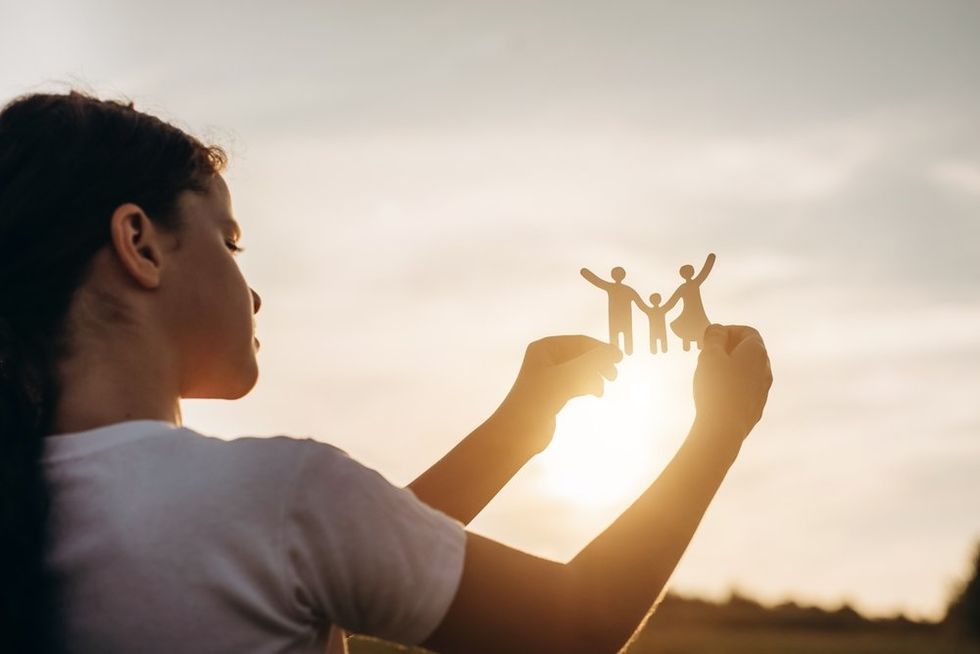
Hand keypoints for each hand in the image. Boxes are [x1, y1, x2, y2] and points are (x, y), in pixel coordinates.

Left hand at [499, 335, 622, 453]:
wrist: (519, 431)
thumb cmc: (540, 398)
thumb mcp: (568, 376)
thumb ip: (591, 362)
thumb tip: (612, 351)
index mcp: (545, 347)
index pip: (579, 342)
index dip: (600, 348)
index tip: (620, 358)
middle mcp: (546, 358)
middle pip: (580, 355)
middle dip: (598, 364)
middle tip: (613, 376)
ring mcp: (548, 375)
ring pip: (579, 370)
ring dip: (593, 376)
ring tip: (601, 390)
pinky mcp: (552, 392)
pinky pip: (574, 382)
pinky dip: (586, 385)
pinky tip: (595, 393)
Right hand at [693, 324, 772, 447]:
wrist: (724, 428)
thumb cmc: (717, 388)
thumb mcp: (710, 355)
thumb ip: (714, 337)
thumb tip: (718, 330)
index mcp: (756, 352)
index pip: (748, 331)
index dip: (728, 330)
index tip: (711, 338)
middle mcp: (765, 369)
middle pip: (749, 351)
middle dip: (728, 348)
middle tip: (708, 355)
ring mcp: (763, 389)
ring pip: (747, 370)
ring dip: (730, 367)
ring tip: (710, 374)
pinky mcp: (756, 406)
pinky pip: (745, 388)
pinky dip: (733, 385)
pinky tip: (717, 394)